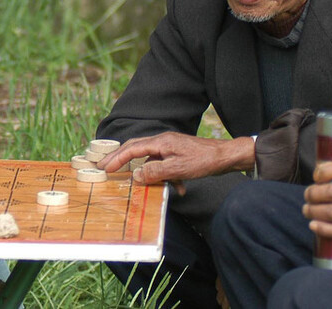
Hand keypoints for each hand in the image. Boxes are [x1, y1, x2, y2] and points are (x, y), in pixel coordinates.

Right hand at [97, 132, 254, 194]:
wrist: (226, 156)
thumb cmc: (204, 161)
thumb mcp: (178, 169)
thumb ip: (155, 172)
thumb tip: (136, 175)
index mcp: (160, 142)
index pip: (132, 149)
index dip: (117, 158)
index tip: (105, 167)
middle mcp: (163, 142)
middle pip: (136, 149)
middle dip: (122, 159)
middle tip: (106, 168)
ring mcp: (171, 147)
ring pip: (152, 160)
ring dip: (151, 174)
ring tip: (150, 186)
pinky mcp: (178, 154)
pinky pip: (166, 166)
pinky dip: (168, 177)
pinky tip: (179, 189)